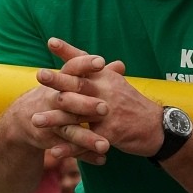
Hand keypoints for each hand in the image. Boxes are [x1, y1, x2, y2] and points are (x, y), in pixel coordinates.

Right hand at [0, 50, 110, 162]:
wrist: (26, 116)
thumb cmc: (57, 94)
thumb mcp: (71, 81)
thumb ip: (97, 76)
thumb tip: (120, 65)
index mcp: (59, 81)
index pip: (71, 68)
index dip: (85, 64)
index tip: (101, 61)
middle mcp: (52, 99)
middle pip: (68, 100)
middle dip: (85, 104)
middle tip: (105, 108)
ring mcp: (49, 120)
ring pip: (69, 129)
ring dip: (87, 138)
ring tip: (106, 146)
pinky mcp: (49, 138)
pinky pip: (68, 148)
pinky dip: (85, 155)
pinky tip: (101, 159)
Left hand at [35, 38, 167, 159]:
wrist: (158, 127)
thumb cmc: (131, 104)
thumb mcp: (116, 83)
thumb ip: (96, 72)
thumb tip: (78, 57)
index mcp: (105, 78)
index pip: (85, 61)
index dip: (68, 51)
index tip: (50, 41)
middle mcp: (106, 91)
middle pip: (79, 84)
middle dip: (58, 80)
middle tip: (39, 74)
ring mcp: (108, 112)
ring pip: (77, 114)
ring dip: (55, 118)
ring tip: (34, 120)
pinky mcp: (111, 133)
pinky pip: (85, 141)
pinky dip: (69, 147)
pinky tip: (53, 151)